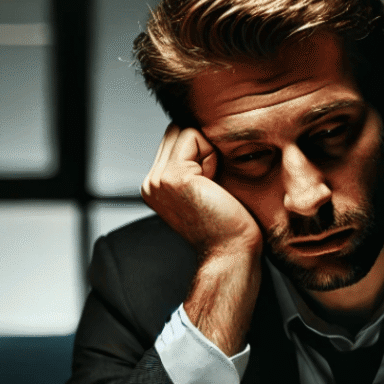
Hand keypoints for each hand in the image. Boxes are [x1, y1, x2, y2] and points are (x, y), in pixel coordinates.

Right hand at [141, 125, 261, 353]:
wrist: (231, 253)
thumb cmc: (230, 225)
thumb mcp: (207, 188)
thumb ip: (196, 164)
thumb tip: (205, 134)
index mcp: (156, 185)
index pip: (175, 139)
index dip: (202, 151)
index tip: (213, 185)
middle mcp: (151, 182)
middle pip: (177, 130)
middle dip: (202, 147)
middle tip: (215, 184)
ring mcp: (157, 179)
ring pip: (184, 130)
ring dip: (208, 151)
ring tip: (214, 186)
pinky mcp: (172, 176)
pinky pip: (194, 137)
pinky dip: (211, 154)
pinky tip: (214, 185)